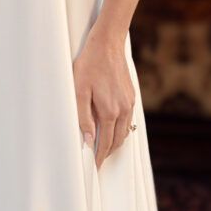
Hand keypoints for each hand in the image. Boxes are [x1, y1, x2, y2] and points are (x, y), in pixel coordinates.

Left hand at [73, 24, 135, 169]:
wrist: (107, 44)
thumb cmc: (89, 65)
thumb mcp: (78, 91)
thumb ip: (83, 118)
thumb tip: (88, 140)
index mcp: (110, 111)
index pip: (105, 143)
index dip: (99, 157)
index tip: (94, 167)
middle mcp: (123, 109)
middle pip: (118, 140)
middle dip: (107, 152)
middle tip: (97, 160)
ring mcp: (130, 102)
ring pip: (125, 131)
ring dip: (115, 142)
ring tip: (102, 148)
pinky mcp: (132, 95)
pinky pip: (128, 119)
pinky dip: (120, 129)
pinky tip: (111, 128)